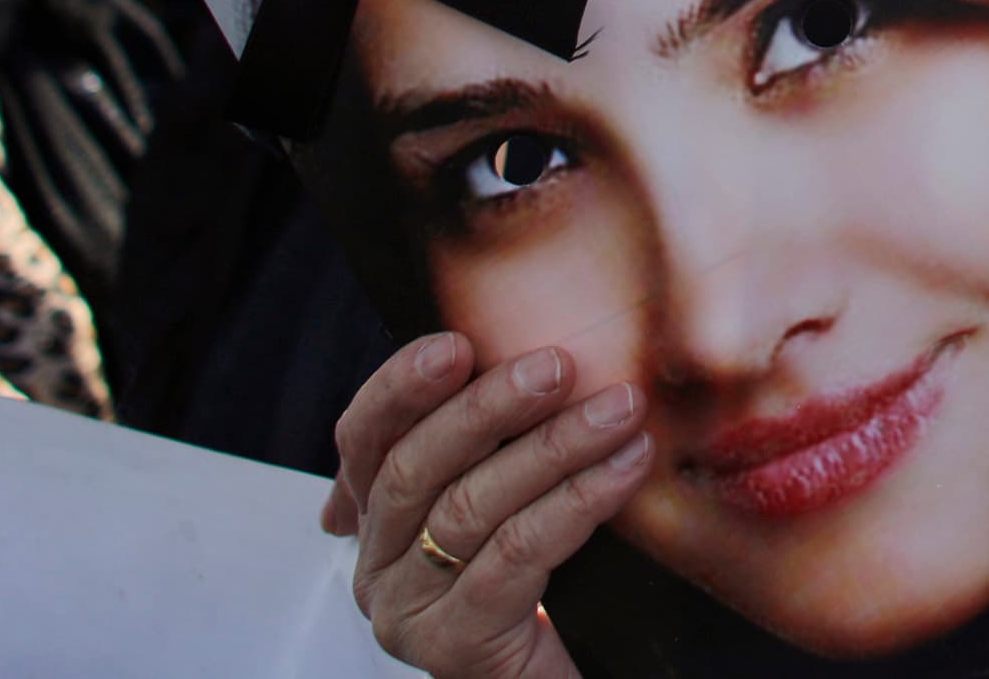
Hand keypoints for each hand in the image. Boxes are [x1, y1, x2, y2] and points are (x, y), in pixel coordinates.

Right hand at [319, 333, 649, 678]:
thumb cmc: (536, 583)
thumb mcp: (505, 499)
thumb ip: (489, 442)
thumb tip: (530, 351)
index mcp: (376, 518)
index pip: (364, 437)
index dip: (402, 386)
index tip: (458, 342)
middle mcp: (376, 566)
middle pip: (414, 468)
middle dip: (489, 407)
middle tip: (559, 365)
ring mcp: (407, 613)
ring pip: (470, 507)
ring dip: (554, 447)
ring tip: (619, 409)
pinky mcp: (453, 646)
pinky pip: (515, 555)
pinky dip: (577, 502)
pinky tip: (624, 469)